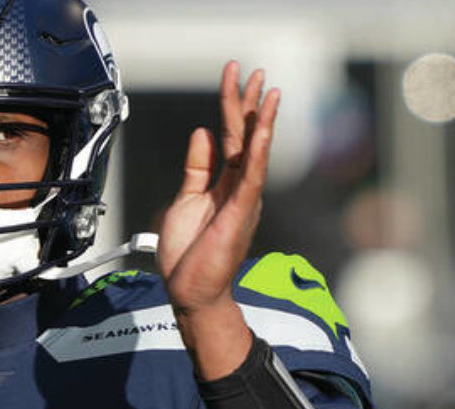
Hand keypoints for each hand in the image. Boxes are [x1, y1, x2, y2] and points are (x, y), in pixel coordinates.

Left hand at [157, 62, 279, 316]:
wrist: (190, 291)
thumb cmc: (188, 254)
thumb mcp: (186, 200)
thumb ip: (198, 168)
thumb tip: (203, 133)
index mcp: (225, 184)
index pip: (231, 137)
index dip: (232, 105)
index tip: (234, 76)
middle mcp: (239, 188)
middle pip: (246, 137)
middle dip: (250, 103)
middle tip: (255, 72)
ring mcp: (243, 200)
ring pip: (255, 153)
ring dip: (261, 122)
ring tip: (268, 92)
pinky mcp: (240, 214)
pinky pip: (251, 178)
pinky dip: (256, 154)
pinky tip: (260, 132)